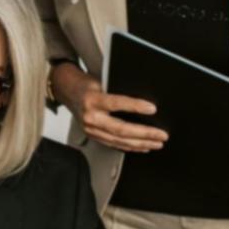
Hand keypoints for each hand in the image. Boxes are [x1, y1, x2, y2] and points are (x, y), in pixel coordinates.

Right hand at [52, 63, 167, 153]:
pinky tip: (142, 147)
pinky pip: (114, 144)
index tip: (152, 108)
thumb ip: (117, 92)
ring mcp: (91, 129)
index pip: (116, 103)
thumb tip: (141, 101)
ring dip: (140, 143)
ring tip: (156, 143)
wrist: (67, 91)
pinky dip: (130, 147)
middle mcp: (91, 117)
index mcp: (92, 100)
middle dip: (144, 133)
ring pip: (119, 140)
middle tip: (161, 135)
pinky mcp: (93, 136)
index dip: (135, 106)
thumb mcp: (101, 81)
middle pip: (121, 129)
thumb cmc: (86, 85)